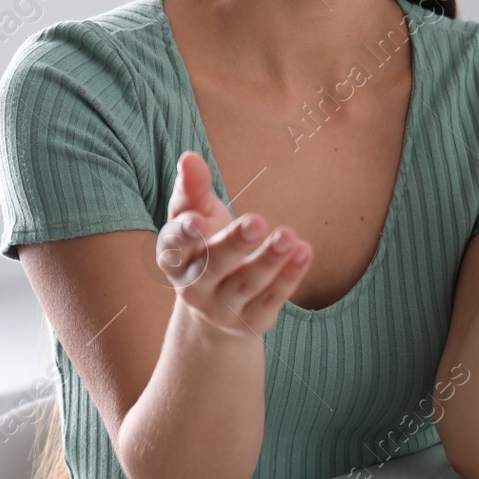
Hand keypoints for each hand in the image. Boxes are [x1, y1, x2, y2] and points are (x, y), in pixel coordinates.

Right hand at [155, 152, 313, 338]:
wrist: (217, 302)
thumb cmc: (205, 243)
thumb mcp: (195, 214)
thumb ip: (192, 188)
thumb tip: (189, 157)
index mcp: (174, 257)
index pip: (175, 245)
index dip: (186, 234)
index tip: (199, 220)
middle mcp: (193, 287)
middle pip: (212, 265)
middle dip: (234, 244)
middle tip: (257, 221)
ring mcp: (221, 308)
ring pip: (246, 284)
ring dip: (269, 260)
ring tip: (289, 235)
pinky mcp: (250, 321)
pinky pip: (271, 300)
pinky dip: (289, 278)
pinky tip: (305, 252)